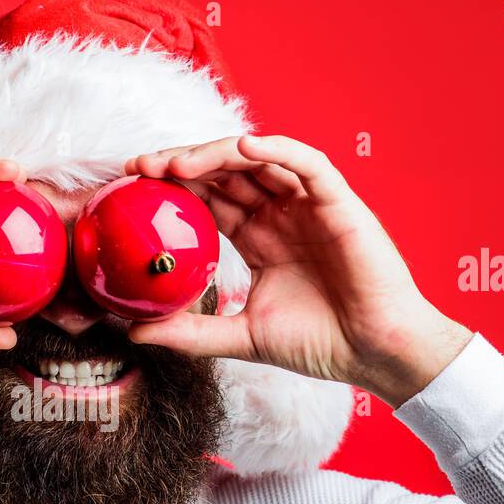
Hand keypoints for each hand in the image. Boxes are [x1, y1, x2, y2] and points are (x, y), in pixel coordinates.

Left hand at [123, 135, 471, 406]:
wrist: (374, 355)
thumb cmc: (319, 344)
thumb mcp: (240, 337)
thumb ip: (190, 333)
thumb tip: (134, 332)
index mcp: (258, 238)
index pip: (208, 199)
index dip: (171, 188)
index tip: (129, 189)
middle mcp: (280, 215)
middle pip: (224, 172)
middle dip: (181, 164)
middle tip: (139, 168)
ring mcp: (308, 205)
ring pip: (258, 160)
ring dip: (215, 153)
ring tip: (176, 162)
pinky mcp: (339, 203)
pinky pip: (306, 163)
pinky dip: (275, 150)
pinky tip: (242, 148)